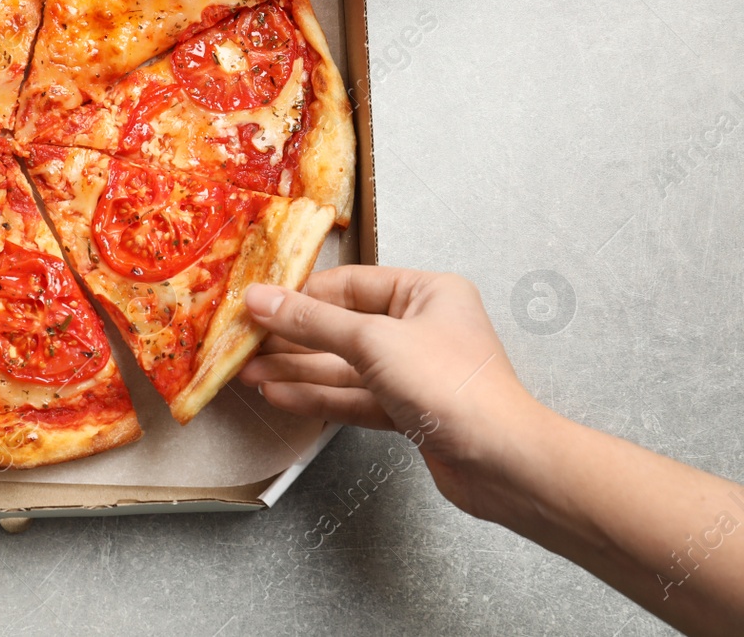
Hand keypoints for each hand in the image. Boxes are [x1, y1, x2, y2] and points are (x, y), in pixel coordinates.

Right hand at [238, 266, 545, 519]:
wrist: (501, 462)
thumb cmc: (454, 388)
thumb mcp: (373, 342)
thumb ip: (312, 322)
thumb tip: (261, 299)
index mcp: (426, 293)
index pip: (349, 283)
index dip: (300, 294)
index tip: (257, 303)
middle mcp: (421, 327)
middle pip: (342, 326)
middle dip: (292, 338)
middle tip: (246, 343)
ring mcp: (414, 371)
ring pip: (343, 365)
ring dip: (297, 371)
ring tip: (250, 374)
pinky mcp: (408, 409)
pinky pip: (354, 396)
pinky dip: (318, 397)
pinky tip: (282, 396)